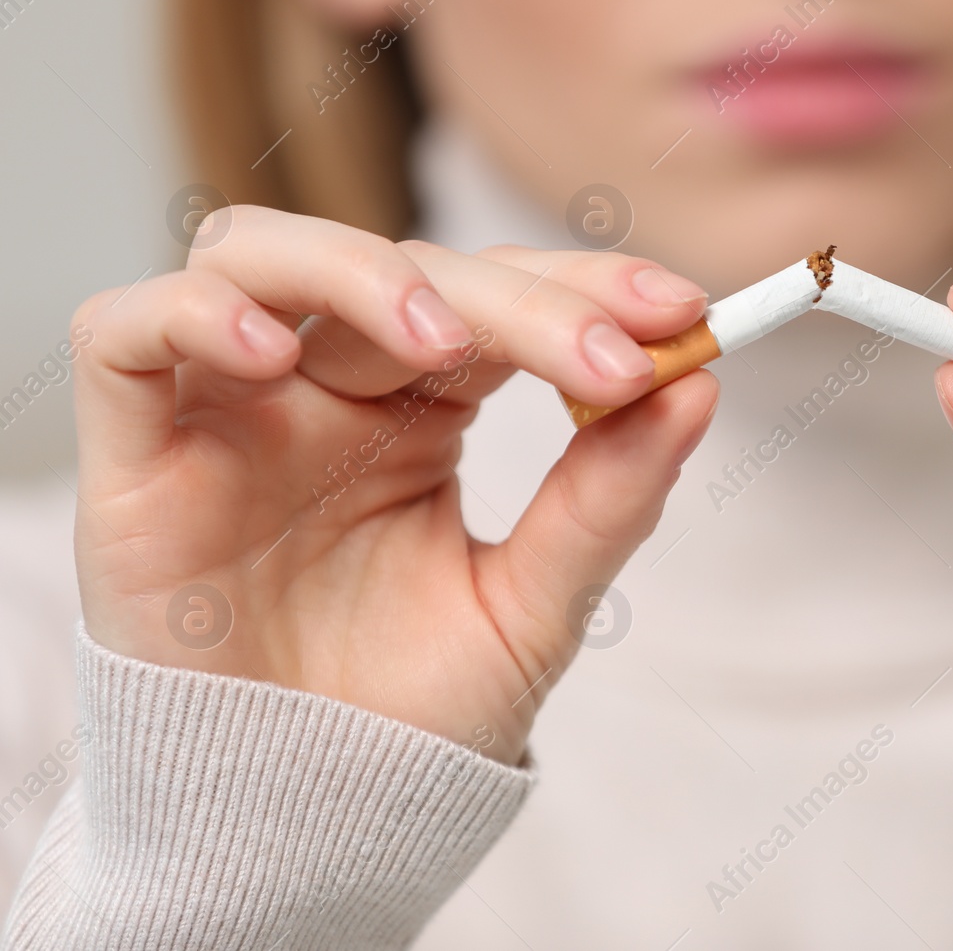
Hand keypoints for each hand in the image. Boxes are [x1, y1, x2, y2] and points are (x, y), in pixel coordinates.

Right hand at [71, 206, 716, 763]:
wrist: (305, 827)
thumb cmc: (413, 716)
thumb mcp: (532, 609)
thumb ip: (606, 500)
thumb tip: (698, 386)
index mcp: (421, 411)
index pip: (499, 299)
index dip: (583, 287)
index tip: (683, 313)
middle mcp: (327, 389)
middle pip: (409, 270)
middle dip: (518, 300)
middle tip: (610, 359)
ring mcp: (230, 409)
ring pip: (263, 253)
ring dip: (361, 273)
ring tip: (444, 348)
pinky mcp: (137, 455)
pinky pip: (126, 333)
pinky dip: (193, 315)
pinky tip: (267, 356)